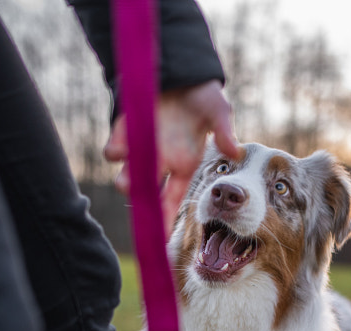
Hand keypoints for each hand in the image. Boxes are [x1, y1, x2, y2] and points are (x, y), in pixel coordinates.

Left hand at [104, 80, 241, 235]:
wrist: (178, 71)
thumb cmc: (202, 97)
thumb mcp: (218, 111)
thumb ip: (224, 131)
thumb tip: (235, 151)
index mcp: (185, 165)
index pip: (174, 198)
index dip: (166, 218)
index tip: (160, 240)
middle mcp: (162, 162)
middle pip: (148, 191)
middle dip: (142, 200)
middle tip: (144, 204)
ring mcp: (141, 149)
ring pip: (128, 173)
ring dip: (125, 179)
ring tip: (125, 183)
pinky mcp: (125, 132)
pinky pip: (116, 147)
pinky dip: (115, 149)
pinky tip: (117, 151)